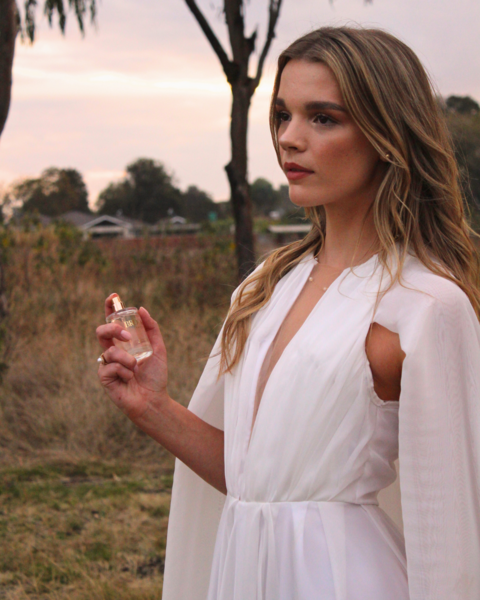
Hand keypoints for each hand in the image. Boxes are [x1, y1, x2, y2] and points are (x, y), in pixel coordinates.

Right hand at [96, 294, 169, 420]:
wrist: (154, 399)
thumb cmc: (155, 376)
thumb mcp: (158, 349)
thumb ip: (152, 329)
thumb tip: (141, 309)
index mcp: (123, 343)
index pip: (112, 321)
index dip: (109, 308)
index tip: (114, 296)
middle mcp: (113, 350)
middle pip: (101, 331)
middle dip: (112, 329)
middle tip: (127, 337)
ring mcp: (107, 364)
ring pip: (109, 351)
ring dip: (126, 359)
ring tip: (136, 368)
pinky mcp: (104, 377)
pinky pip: (110, 366)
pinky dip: (124, 371)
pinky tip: (129, 379)